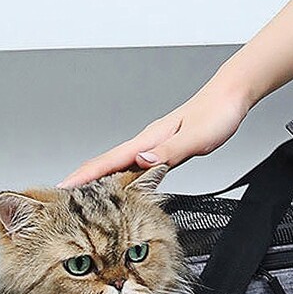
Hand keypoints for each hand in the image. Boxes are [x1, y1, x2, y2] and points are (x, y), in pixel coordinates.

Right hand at [58, 76, 251, 187]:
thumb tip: (142, 161)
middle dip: (83, 177)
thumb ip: (169, 151)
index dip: (85, 174)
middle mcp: (147, 141)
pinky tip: (122, 184)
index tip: (64, 186)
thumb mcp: (195, 138)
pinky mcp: (164, 147)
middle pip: (107, 161)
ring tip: (83, 194)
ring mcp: (153, 144)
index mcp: (150, 140)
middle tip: (63, 195)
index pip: (110, 159)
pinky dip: (122, 175)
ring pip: (119, 162)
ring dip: (99, 177)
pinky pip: (135, 164)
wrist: (230, 97)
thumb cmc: (217, 116)